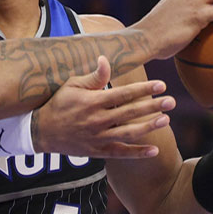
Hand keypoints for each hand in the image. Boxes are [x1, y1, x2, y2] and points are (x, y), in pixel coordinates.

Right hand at [31, 56, 170, 157]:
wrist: (40, 132)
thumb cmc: (57, 104)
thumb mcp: (72, 85)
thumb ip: (93, 76)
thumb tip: (106, 60)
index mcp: (93, 102)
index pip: (124, 94)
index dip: (144, 90)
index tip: (161, 85)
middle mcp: (98, 121)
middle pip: (130, 113)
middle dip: (153, 106)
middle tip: (171, 101)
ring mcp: (98, 138)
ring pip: (128, 133)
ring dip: (149, 127)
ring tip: (166, 120)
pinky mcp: (97, 151)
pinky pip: (120, 154)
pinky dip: (138, 153)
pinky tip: (155, 150)